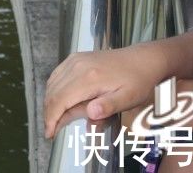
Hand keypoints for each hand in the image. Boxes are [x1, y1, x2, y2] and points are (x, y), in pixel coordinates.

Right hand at [45, 45, 166, 138]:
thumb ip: (109, 106)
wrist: (143, 59)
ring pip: (52, 83)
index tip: (49, 134)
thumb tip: (91, 114)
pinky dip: (54, 90)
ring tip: (55, 119)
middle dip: (48, 113)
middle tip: (52, 130)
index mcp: (90, 77)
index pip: (60, 100)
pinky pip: (57, 75)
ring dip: (50, 102)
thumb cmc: (138, 81)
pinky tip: (59, 101)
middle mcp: (78, 66)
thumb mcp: (129, 98)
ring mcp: (76, 60)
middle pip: (53, 92)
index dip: (51, 119)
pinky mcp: (76, 58)